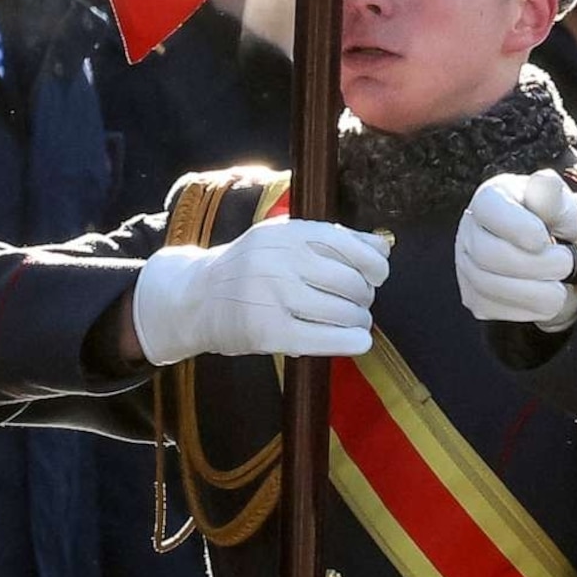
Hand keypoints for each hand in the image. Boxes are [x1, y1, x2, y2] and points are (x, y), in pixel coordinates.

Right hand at [131, 219, 389, 362]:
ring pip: (343, 311)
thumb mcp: (280, 241)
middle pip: (351, 282)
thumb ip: (329, 240)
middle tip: (357, 306)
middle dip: (364, 298)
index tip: (376, 277)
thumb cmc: (247, 271)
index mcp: (286, 233)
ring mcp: (272, 295)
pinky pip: (324, 338)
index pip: (350, 245)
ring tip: (352, 325)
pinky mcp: (267, 330)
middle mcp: (279, 260)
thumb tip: (383, 247)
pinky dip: (350, 342)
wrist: (194, 298)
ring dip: (358, 322)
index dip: (375, 264)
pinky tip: (356, 343)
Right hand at [457, 171, 576, 332]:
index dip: (516, 227)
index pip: (489, 210)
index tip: (543, 239)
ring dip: (534, 291)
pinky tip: (546, 300)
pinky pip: (493, 309)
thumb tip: (546, 183)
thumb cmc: (557, 225)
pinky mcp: (473, 296)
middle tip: (567, 265)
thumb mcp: (562, 206)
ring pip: (489, 285)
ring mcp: (467, 265)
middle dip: (533, 265)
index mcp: (491, 199)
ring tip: (562, 288)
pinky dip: (526, 309)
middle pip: (486, 253)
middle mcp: (470, 230)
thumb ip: (554, 199)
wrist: (557, 258)